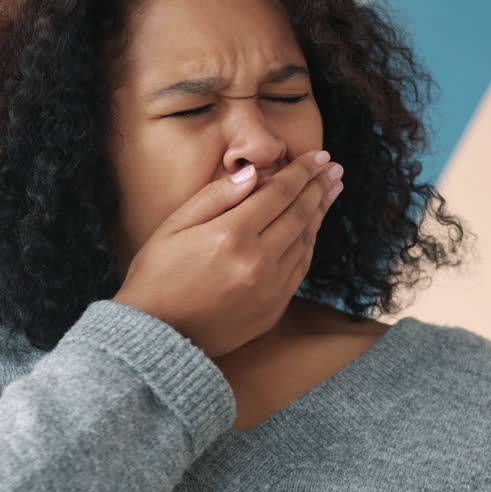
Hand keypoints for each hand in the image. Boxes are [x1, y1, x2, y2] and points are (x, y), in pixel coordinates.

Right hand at [113, 149, 343, 358]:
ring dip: (320, 213)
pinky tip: (312, 228)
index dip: (301, 172)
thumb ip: (215, 196)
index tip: (318, 156)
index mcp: (231, 236)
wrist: (158, 335)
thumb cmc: (157, 276)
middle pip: (299, 214)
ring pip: (306, 241)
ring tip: (331, 190)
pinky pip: (300, 268)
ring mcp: (269, 289)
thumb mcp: (174, 226)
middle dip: (319, 186)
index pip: (279, 193)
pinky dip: (310, 243)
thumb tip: (253, 173)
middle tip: (333, 167)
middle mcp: (257, 262)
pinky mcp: (273, 309)